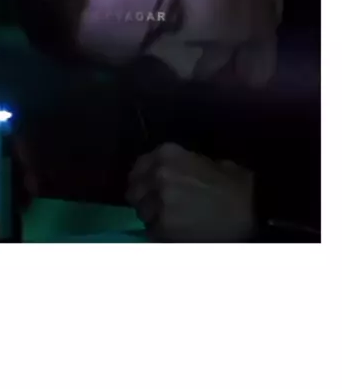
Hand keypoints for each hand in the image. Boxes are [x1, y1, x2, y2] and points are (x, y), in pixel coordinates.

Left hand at [126, 143, 253, 241]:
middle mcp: (157, 175)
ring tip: (172, 221)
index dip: (142, 180)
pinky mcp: (164, 228)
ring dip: (152, 218)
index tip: (147, 188)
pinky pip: (152, 233)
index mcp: (167, 154)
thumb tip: (168, 174)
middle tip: (158, 207)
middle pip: (134, 192)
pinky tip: (178, 232)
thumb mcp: (205, 161)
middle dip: (144, 200)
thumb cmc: (235, 183)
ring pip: (142, 214)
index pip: (137, 168)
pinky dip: (161, 234)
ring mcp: (159, 202)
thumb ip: (180, 165)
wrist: (253, 208)